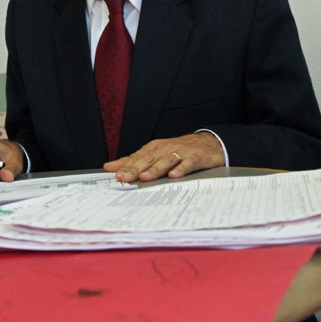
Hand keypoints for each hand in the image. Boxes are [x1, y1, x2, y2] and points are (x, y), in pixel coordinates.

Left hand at [103, 132, 223, 182]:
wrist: (209, 143)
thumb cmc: (179, 151)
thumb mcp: (156, 154)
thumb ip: (134, 161)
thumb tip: (111, 167)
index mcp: (155, 148)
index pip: (138, 156)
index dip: (126, 165)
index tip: (115, 175)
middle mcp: (166, 148)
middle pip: (149, 158)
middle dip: (136, 168)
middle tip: (125, 178)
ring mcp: (181, 152)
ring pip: (166, 160)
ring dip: (155, 169)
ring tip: (145, 177)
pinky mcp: (196, 157)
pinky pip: (188, 163)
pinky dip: (181, 169)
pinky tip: (174, 176)